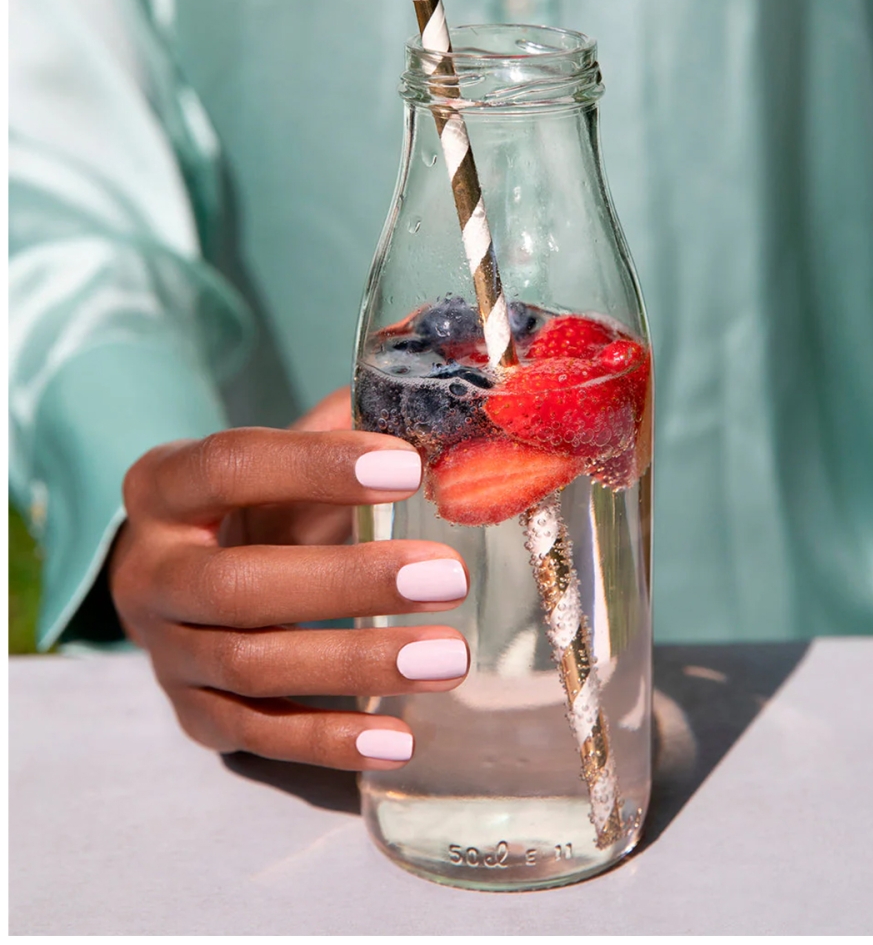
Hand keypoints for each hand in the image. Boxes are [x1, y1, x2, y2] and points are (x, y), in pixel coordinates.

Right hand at [109, 387, 469, 770]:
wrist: (188, 575)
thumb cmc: (258, 504)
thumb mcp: (285, 456)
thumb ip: (348, 424)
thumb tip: (449, 404)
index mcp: (164, 487)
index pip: (230, 467)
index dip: (316, 467)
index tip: (408, 468)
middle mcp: (149, 572)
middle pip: (237, 585)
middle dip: (348, 583)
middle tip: (447, 576)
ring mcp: (165, 651)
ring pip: (251, 667)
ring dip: (356, 664)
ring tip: (448, 657)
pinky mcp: (192, 713)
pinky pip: (257, 734)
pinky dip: (328, 740)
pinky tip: (399, 737)